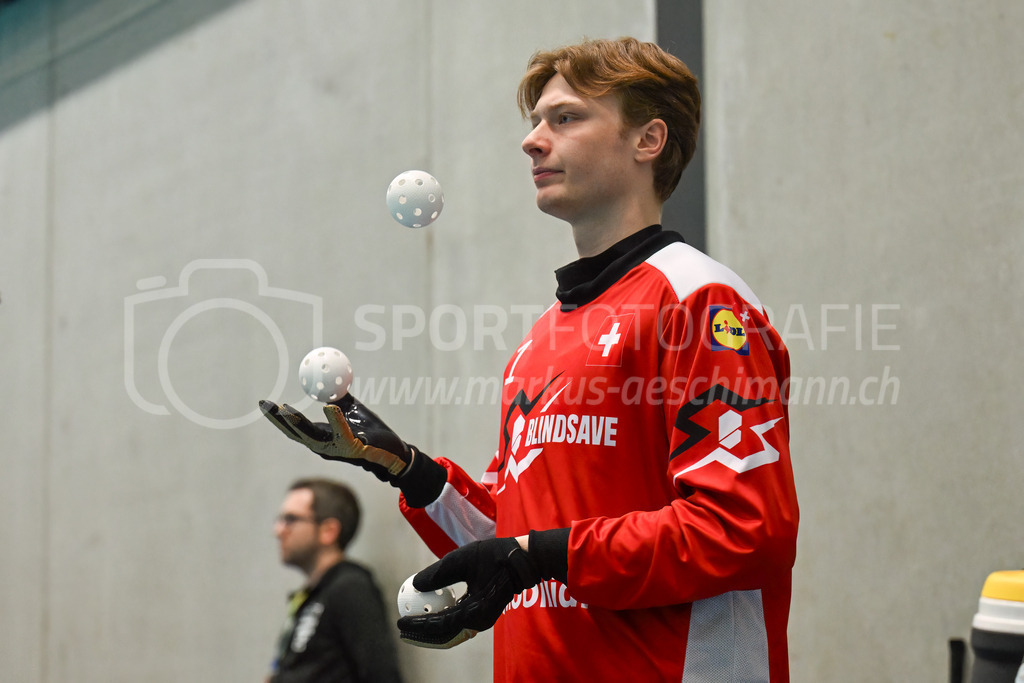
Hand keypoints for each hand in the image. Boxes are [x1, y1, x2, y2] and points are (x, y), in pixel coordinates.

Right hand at [258, 395, 410, 481]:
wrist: (393, 449)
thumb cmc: (370, 431)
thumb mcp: (351, 409)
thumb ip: (338, 395)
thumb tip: (325, 375)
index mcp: (321, 437)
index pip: (293, 428)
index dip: (277, 417)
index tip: (263, 403)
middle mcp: (324, 446)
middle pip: (295, 433)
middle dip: (278, 420)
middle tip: (265, 404)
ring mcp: (337, 449)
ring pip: (313, 436)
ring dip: (298, 422)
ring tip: (285, 409)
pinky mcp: (353, 449)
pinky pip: (342, 433)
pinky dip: (335, 420)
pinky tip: (329, 407)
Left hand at [397, 537, 541, 648]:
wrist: (524, 560)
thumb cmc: (494, 556)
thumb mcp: (462, 559)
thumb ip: (439, 573)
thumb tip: (415, 584)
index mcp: (475, 611)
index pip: (440, 624)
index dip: (418, 625)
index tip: (400, 622)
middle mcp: (478, 622)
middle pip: (444, 634)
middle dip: (421, 633)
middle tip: (402, 627)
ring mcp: (482, 620)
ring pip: (451, 631)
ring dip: (431, 629)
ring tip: (412, 623)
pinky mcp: (482, 614)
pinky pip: (458, 623)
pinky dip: (442, 621)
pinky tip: (430, 612)